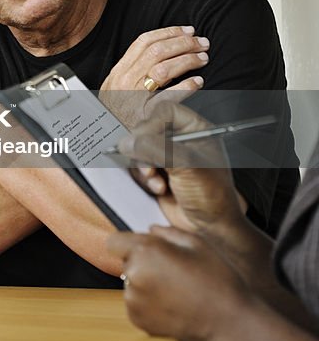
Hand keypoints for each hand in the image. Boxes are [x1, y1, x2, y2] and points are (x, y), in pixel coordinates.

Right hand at [100, 26, 208, 126]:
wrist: (107, 142)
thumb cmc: (116, 117)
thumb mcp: (115, 90)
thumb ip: (132, 73)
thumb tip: (160, 54)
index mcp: (118, 72)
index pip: (143, 42)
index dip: (168, 33)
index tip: (186, 31)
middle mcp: (123, 82)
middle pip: (156, 51)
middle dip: (182, 43)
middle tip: (201, 43)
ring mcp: (132, 98)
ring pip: (162, 69)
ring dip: (187, 60)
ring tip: (202, 58)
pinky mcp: (144, 115)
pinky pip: (168, 97)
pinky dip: (186, 86)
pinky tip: (198, 82)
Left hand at [108, 226, 251, 340]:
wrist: (228, 323)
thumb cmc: (216, 281)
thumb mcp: (197, 244)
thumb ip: (168, 233)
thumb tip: (151, 229)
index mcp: (146, 251)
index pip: (115, 242)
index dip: (129, 244)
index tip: (144, 249)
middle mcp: (134, 274)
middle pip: (126, 262)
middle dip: (142, 263)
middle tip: (170, 271)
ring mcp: (133, 299)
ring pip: (131, 284)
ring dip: (146, 284)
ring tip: (175, 290)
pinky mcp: (136, 318)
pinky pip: (136, 303)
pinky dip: (148, 303)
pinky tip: (173, 305)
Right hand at [120, 102, 242, 233]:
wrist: (210, 229)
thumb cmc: (212, 197)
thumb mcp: (187, 166)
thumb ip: (156, 149)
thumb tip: (127, 141)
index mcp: (196, 129)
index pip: (165, 111)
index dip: (151, 123)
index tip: (142, 139)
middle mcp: (180, 139)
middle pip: (147, 129)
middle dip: (144, 150)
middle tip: (150, 166)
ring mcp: (167, 156)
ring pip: (138, 148)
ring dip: (143, 167)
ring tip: (157, 181)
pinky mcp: (157, 172)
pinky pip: (136, 166)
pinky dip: (143, 178)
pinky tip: (159, 188)